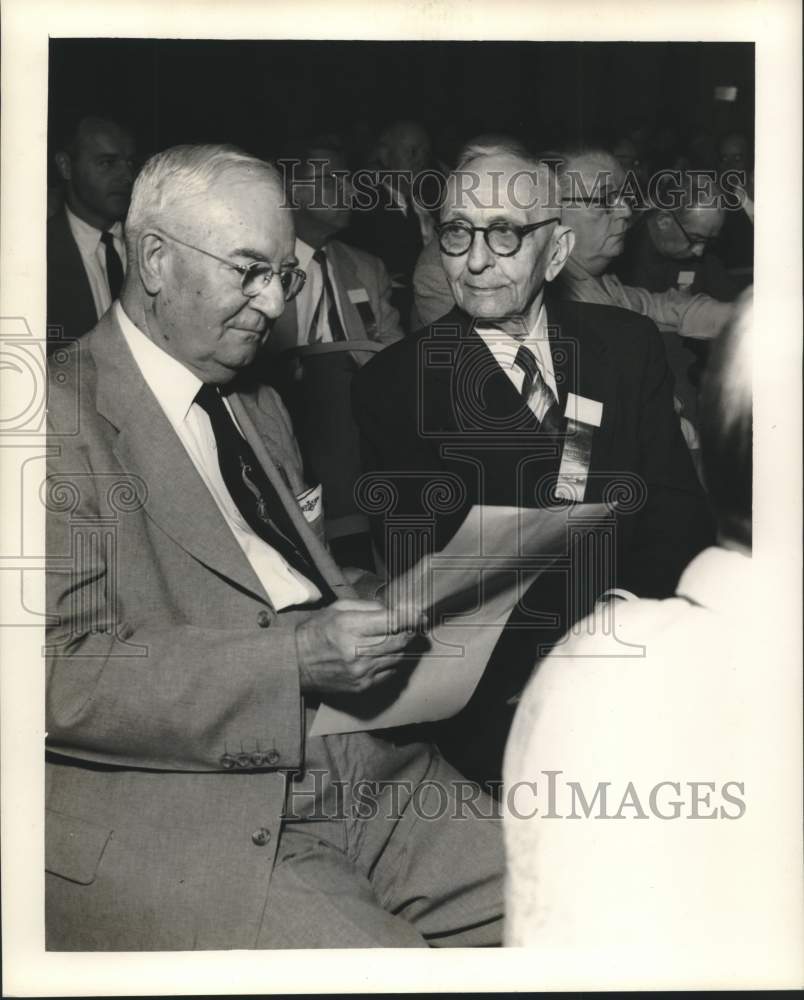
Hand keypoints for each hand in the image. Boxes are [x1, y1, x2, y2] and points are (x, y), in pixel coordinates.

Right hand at [295, 599, 424, 696]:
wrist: (296, 663)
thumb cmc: (317, 631)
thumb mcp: (338, 609)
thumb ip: (369, 608)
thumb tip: (395, 610)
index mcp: (350, 627)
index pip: (391, 622)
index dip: (410, 618)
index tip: (420, 615)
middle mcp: (358, 651)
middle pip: (399, 641)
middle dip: (410, 632)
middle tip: (415, 625)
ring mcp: (361, 672)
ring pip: (397, 657)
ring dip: (402, 647)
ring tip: (400, 638)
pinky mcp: (362, 686)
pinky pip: (390, 673)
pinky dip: (393, 662)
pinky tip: (386, 654)